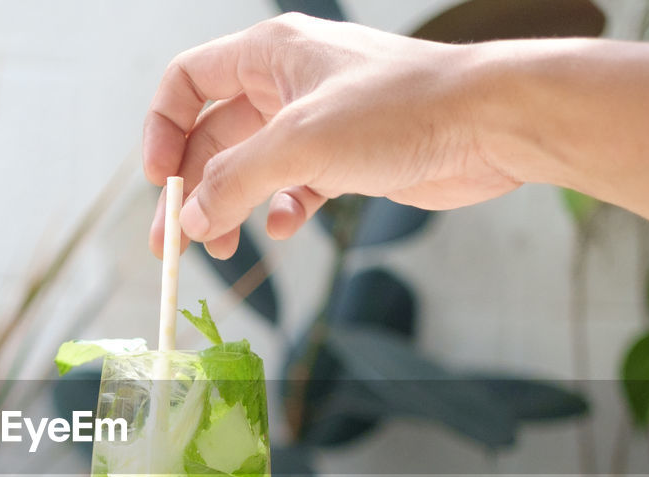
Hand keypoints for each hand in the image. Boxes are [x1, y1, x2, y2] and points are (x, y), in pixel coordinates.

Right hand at [144, 13, 520, 258]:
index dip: (162, 129)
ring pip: (250, 169)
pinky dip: (280, 211)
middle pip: (213, 137)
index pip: (189, 83)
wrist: (489, 124)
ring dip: (230, 208)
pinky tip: (286, 226)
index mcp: (270, 55)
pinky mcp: (345, 160)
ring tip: (224, 249)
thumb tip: (190, 222)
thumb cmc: (401, 109)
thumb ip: (235, 182)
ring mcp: (316, 124)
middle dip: (192, 189)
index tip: (159, 181)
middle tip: (173, 244)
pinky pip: (291, 188)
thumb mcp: (300, 144)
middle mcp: (287, 84)